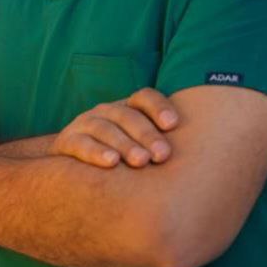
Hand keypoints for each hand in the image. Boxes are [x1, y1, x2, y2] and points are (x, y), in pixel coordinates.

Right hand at [49, 87, 178, 167]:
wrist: (72, 169)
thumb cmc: (119, 159)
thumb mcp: (140, 149)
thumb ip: (161, 147)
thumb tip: (199, 164)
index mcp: (128, 108)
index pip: (144, 97)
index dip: (158, 107)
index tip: (173, 124)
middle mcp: (107, 111)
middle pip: (128, 115)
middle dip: (147, 135)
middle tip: (163, 155)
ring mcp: (86, 123)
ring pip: (106, 128)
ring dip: (125, 144)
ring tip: (141, 161)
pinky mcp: (67, 141)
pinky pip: (82, 143)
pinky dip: (96, 152)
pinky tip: (111, 162)